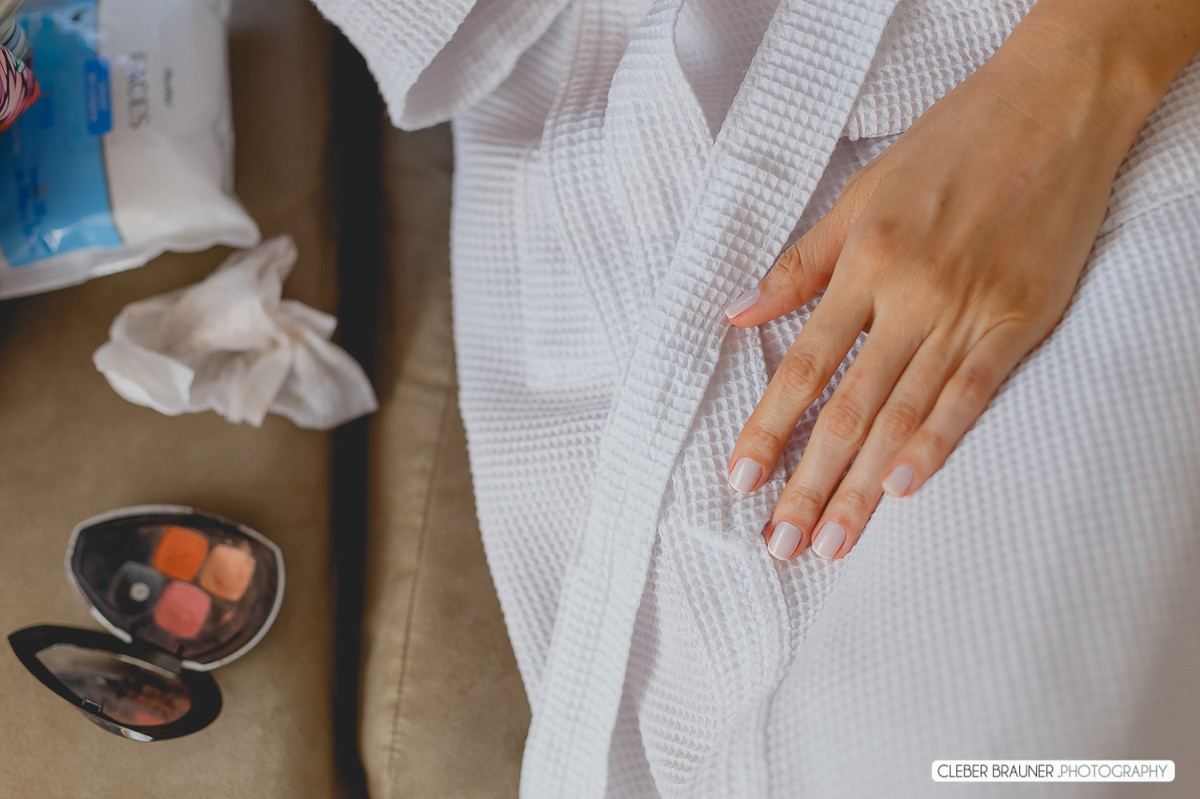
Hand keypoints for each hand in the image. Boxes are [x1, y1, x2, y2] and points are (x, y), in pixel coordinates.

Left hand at [724, 0, 1198, 560]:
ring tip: (833, 540)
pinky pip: (972, 393)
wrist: (1054, 108)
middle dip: (811, 482)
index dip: (769, 427)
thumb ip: (800, 264)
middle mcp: (907, 296)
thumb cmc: (949, 145)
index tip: (742, 479)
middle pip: (847, 408)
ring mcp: (966, 312)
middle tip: (782, 543)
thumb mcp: (860, 193)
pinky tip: (907, 489)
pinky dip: (939, 442)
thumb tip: (738, 314)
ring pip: (903, 415)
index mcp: (861, 263)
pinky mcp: (1018, 320)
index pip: (802, 365)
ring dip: (865, 484)